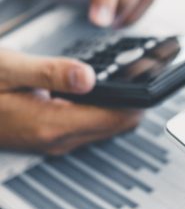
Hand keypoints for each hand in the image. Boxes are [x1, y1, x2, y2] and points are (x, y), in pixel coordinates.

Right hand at [0, 49, 140, 154]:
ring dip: (122, 105)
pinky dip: (106, 109)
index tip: (148, 75)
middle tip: (144, 72)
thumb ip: (50, 73)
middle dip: (135, 101)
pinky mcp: (52, 135)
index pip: (115, 118)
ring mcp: (56, 140)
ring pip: (108, 127)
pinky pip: (92, 126)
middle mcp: (57, 138)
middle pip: (118, 125)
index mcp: (50, 124)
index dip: (137, 98)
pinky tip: (104, 90)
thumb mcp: (8, 69)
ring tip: (129, 78)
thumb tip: (87, 77)